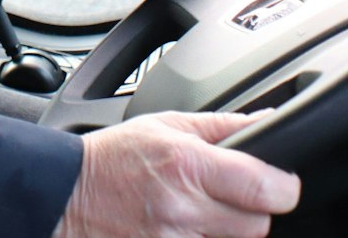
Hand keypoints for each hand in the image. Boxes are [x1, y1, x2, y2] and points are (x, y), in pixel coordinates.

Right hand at [52, 111, 300, 237]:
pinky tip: (184, 227)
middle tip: (232, 197)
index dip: (283, 187)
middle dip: (253, 211)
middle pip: (257, 226)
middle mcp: (182, 209)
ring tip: (198, 211)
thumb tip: (268, 120)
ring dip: (225, 231)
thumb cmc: (113, 157)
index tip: (280, 182)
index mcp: (188, 165)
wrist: (64, 193)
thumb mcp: (166, 125)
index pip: (265, 188)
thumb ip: (222, 126)